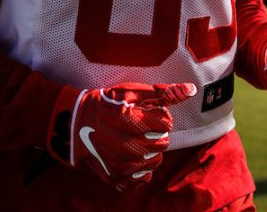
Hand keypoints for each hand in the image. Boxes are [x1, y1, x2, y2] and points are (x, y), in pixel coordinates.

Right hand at [49, 82, 195, 188]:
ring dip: (151, 149)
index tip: (147, 114)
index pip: (165, 123)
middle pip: (163, 142)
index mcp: (127, 119)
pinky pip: (144, 176)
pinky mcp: (116, 177)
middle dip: (157, 133)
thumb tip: (191, 90)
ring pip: (156, 160)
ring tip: (136, 140)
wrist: (75, 126)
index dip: (159, 116)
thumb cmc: (106, 105)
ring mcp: (119, 164)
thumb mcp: (131, 92)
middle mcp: (123, 145)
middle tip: (141, 127)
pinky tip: (131, 153)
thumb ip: (163, 92)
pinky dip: (142, 165)